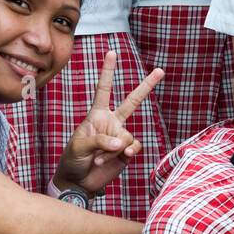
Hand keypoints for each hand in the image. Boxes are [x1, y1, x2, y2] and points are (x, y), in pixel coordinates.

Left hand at [53, 50, 163, 196]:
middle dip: (146, 86)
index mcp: (97, 114)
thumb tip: (122, 144)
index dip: (108, 71)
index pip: (104, 89)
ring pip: (126, 136)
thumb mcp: (80, 145)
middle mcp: (111, 122)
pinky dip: (124, 155)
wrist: (78, 181)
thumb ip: (100, 140)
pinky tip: (116, 160)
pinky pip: (132, 148)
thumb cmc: (73, 159)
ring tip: (97, 159)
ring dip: (112, 150)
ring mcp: (121, 136)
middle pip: (132, 101)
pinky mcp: (127, 152)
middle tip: (160, 70)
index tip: (111, 52)